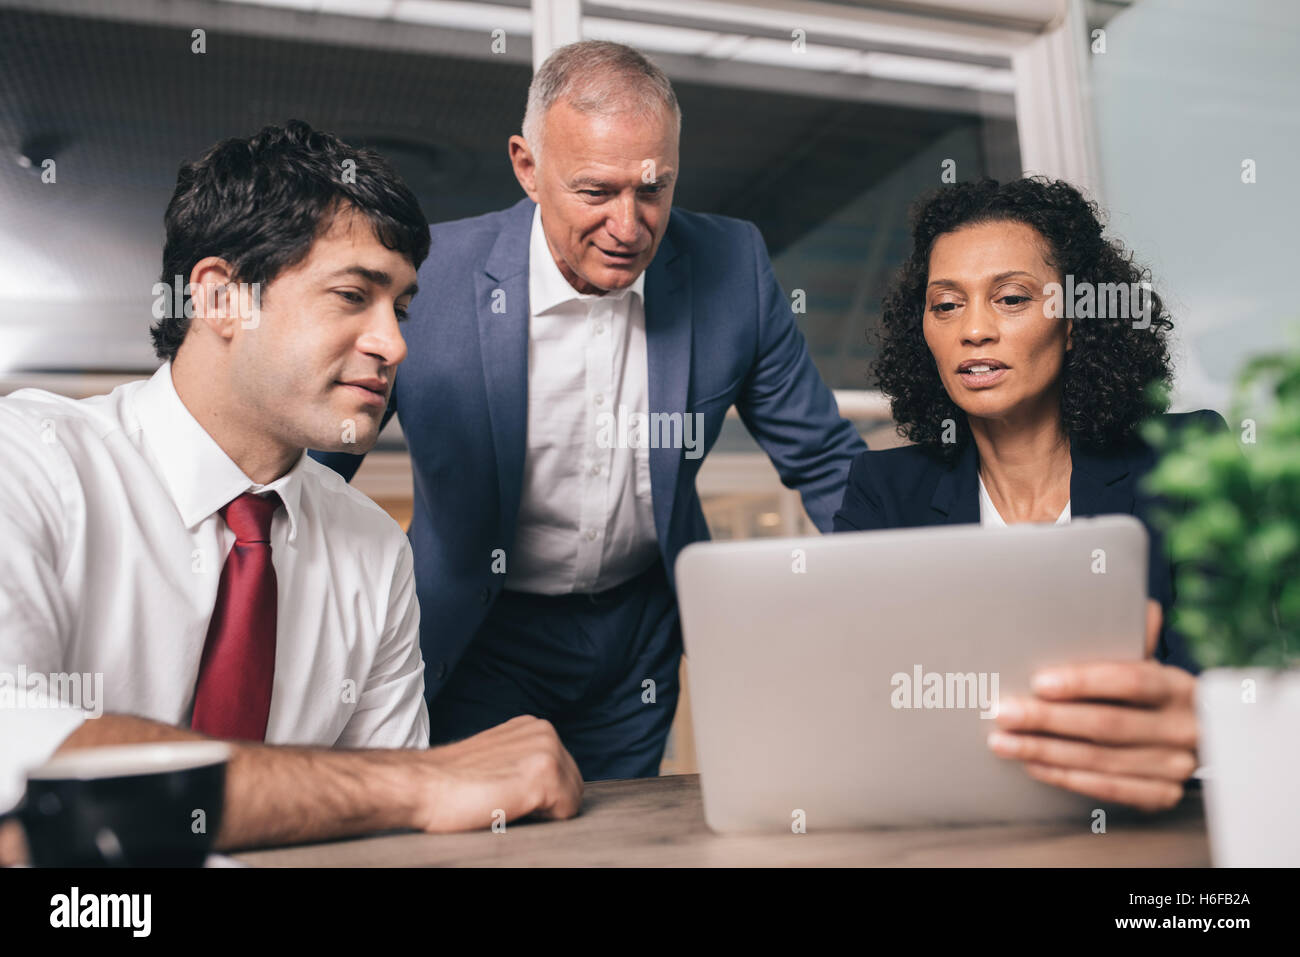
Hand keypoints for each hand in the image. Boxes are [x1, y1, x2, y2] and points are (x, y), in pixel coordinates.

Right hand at [411, 715, 582, 831]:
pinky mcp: (545, 773)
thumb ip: (522, 761)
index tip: (509, 795)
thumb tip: (545, 787)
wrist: (422, 785)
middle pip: (574, 783)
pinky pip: (568, 810)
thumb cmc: (451, 782)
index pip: (564, 771)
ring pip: (573, 797)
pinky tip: (512, 808)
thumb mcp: (497, 758)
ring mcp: (547, 750)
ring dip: (546, 811)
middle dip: (549, 802)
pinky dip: (546, 820)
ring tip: (508, 804)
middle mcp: (545, 731)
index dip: (543, 795)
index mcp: (533, 727)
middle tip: (507, 803)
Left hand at [987, 600, 1199, 810]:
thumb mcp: (1143, 661)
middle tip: (1003, 713)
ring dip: (1045, 751)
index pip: (1132, 681)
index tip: (1039, 683)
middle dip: (1048, 719)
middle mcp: (1183, 727)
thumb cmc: (1148, 689)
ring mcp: (1176, 765)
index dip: (1084, 682)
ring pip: (1101, 760)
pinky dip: (1067, 777)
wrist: (1191, 733)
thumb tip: (1119, 593)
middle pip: (1108, 724)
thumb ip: (1128, 635)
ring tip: (1003, 742)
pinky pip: (1108, 789)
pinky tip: (1034, 765)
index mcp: (1179, 685)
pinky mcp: (1163, 795)